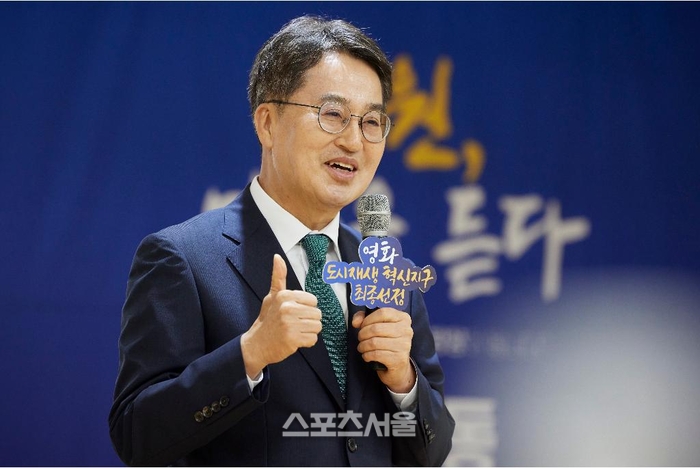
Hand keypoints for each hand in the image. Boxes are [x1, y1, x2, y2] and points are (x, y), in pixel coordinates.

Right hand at [241, 254, 321, 377]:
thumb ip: (278, 277)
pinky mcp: (293, 339)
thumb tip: (277, 257)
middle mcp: (287, 308)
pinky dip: (306, 342)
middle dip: (308, 321)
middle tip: (294, 324)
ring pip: (317, 327)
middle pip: (318, 314)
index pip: (313, 300)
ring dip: (308, 332)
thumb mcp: (272, 296)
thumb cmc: (267, 320)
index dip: (306, 308)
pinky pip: (313, 339)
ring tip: (295, 331)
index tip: (294, 313)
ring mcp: (289, 324)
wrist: (256, 344)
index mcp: (284, 295)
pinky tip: (295, 340)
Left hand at [352, 308, 415, 392]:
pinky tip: (367, 356)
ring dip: (363, 346)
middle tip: (360, 338)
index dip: (368, 319)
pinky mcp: (399, 359)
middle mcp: (406, 330)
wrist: (398, 368)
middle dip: (362, 334)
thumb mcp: (379, 326)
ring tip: (362, 347)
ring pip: (374, 342)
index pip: (383, 312)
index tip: (362, 325)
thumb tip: (356, 322)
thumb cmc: (387, 343)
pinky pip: (376, 354)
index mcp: (403, 318)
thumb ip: (365, 318)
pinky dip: (367, 355)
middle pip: (376, 328)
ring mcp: (404, 345)